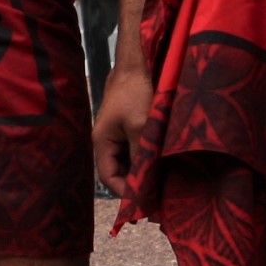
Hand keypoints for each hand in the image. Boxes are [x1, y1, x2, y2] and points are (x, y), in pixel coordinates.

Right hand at [91, 65, 155, 195]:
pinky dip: (148, 158)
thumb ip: (141, 155)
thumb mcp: (140, 126)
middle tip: (158, 198)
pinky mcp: (131, 126)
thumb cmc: (135, 92)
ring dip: (144, 171)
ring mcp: (119, 132)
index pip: (108, 177)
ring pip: (129, 161)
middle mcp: (108, 140)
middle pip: (119, 171)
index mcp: (102, 141)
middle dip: (136, 184)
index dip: (125, 192)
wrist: (139, 62)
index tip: (145, 203)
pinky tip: (164, 164)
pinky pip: (137, 149)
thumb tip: (145, 182)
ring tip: (163, 184)